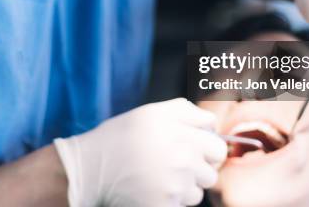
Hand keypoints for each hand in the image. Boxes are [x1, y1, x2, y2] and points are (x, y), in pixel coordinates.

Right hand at [54, 98, 225, 206]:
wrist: (90, 168)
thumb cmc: (120, 136)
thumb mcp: (152, 111)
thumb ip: (187, 111)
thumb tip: (211, 124)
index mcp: (181, 133)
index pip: (217, 147)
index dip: (206, 148)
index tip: (192, 149)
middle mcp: (182, 158)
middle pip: (212, 171)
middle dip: (198, 168)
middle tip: (175, 164)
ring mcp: (174, 185)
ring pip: (198, 191)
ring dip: (185, 186)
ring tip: (160, 176)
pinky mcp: (165, 205)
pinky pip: (182, 205)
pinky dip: (171, 200)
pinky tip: (153, 189)